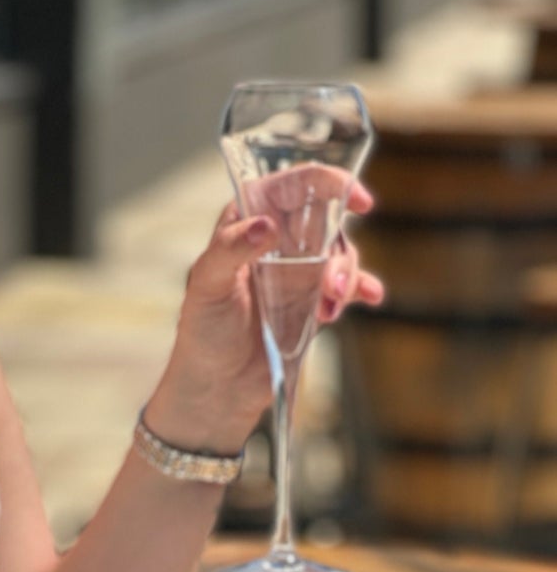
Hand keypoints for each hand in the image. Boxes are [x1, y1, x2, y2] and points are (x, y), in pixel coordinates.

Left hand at [144, 183, 383, 455]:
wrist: (215, 389)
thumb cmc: (201, 334)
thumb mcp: (206, 287)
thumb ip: (230, 250)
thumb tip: (265, 226)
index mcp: (247, 223)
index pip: (292, 186)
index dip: (328, 182)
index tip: (355, 198)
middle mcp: (277, 241)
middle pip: (326, 220)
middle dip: (338, 247)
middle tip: (330, 285)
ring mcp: (297, 272)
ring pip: (339, 254)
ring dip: (344, 277)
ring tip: (326, 311)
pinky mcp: (312, 302)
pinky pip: (347, 285)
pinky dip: (361, 289)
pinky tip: (370, 298)